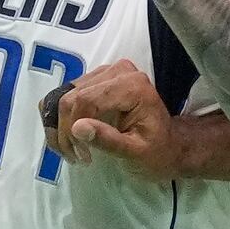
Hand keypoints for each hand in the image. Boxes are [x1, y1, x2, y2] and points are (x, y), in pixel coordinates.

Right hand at [43, 61, 179, 178]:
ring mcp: (106, 72)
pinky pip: (67, 94)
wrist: (168, 146)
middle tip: (77, 157)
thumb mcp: (136, 154)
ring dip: (62, 127)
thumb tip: (77, 128)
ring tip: (75, 151)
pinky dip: (63, 119)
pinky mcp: (96, 79)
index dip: (75, 129)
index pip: (87, 100)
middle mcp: (118, 71)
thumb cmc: (156, 152)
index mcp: (132, 85)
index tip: (83, 156)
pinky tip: (73, 138)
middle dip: (67, 131)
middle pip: (72, 98)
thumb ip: (108, 140)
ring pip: (65, 96)